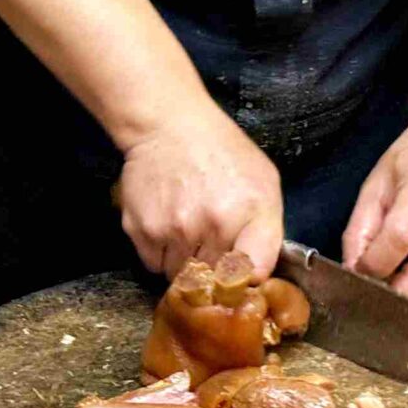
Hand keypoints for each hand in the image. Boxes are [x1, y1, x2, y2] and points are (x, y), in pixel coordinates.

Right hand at [116, 110, 284, 279]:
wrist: (170, 126)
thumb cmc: (223, 153)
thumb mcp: (264, 184)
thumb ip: (267, 234)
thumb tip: (255, 279)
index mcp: (244, 214)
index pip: (248, 277)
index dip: (245, 281)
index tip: (240, 273)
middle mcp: (207, 227)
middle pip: (213, 280)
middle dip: (214, 270)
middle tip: (212, 244)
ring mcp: (171, 230)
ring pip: (180, 275)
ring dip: (186, 263)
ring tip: (189, 229)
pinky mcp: (140, 230)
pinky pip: (154, 264)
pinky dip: (161, 253)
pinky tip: (168, 225)